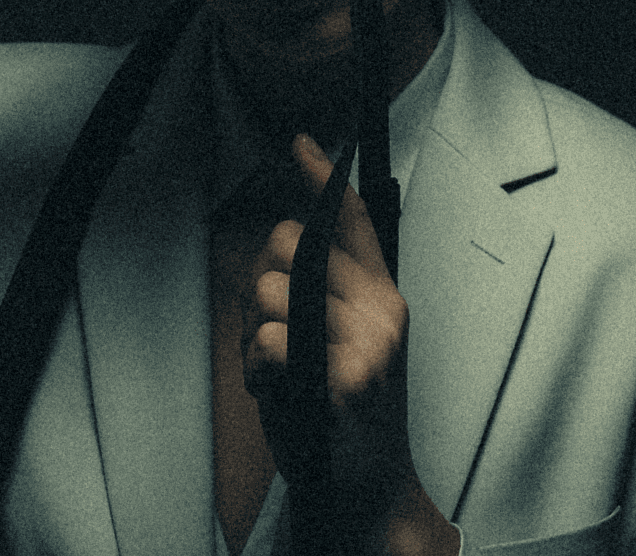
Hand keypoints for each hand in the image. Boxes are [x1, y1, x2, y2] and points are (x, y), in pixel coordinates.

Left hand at [242, 134, 458, 553]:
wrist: (366, 491)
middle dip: (259, 287)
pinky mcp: (348, 376)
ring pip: (270, 290)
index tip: (300, 144)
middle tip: (271, 337)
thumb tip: (280, 243)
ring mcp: (369, 341)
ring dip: (253, 333)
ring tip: (276, 370)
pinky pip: (271, 341)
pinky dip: (258, 367)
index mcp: (381, 295)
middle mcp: (382, 308)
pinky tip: (278, 391)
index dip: (322, 178)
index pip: (354, 220)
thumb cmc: (343, 414)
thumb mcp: (342, 342)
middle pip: (288, 245)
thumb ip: (320, 292)